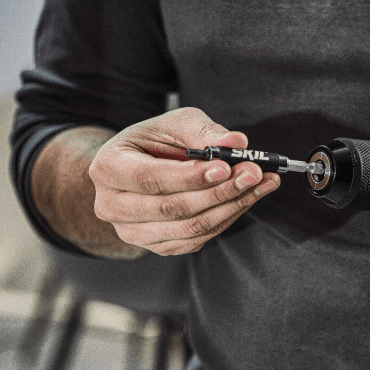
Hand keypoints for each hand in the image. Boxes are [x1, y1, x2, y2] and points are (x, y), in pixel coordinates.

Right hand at [89, 107, 280, 254]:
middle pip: (173, 208)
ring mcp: (133, 232)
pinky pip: (198, 238)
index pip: (150, 178)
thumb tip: (236, 143)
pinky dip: (228, 217)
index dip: (190, 176)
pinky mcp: (158, 245)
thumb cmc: (155, 142)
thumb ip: (203, 131)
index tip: (226, 166)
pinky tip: (248, 196)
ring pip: (190, 228)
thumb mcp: (174, 124)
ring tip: (261, 183)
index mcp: (108, 168)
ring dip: (232, 206)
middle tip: (254, 173)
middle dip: (220, 191)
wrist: (140, 166)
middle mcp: (112, 206)